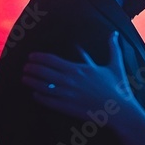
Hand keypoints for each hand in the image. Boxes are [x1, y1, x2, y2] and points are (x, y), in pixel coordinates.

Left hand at [22, 32, 136, 120]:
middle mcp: (69, 81)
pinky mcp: (67, 107)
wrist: (119, 110)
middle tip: (25, 67)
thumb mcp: (115, 65)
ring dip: (31, 82)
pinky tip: (34, 94)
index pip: (51, 60)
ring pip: (42, 86)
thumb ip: (113, 48)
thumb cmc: (118, 87)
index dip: (38, 57)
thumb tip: (114, 33)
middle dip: (31, 68)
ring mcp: (67, 95)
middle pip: (43, 72)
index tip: (31, 56)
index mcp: (78, 69)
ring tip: (24, 78)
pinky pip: (48, 101)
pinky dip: (39, 97)